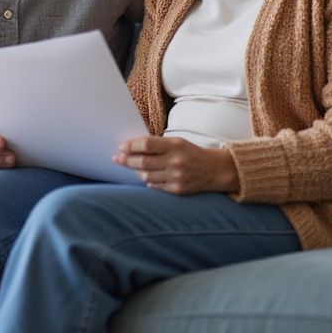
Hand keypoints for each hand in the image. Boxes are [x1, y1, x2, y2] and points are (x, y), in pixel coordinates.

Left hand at [113, 135, 239, 193]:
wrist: (215, 170)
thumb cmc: (191, 153)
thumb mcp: (177, 142)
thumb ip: (158, 144)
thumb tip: (133, 147)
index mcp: (175, 145)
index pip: (147, 144)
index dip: (131, 146)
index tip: (121, 146)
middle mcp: (175, 161)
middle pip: (143, 161)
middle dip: (126, 160)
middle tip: (116, 158)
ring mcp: (176, 177)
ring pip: (146, 176)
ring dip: (136, 171)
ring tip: (132, 167)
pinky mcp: (177, 190)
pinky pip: (155, 186)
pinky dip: (148, 181)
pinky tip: (146, 176)